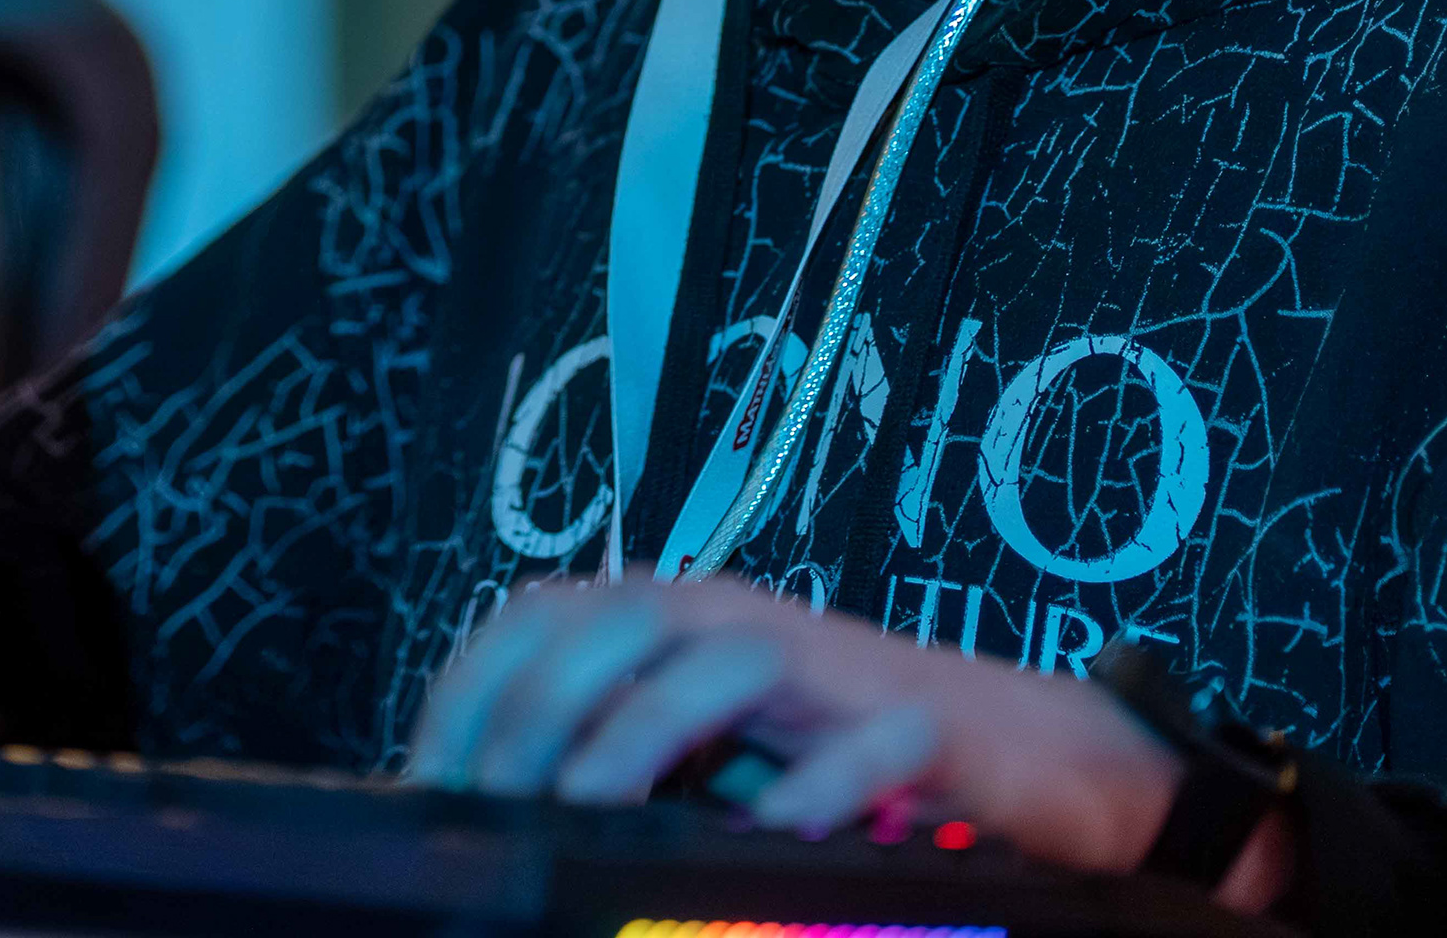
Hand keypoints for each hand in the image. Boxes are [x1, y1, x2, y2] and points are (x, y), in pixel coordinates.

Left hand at [405, 578, 1286, 913]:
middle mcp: (729, 617)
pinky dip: (814, 788)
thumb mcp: (695, 744)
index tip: (430, 790)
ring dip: (639, 738)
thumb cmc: (828, 750)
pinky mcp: (916, 720)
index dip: (467, 701)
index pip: (530, 623)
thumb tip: (476, 817)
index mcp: (663, 614)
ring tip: (590, 815)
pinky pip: (863, 742)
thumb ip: (601, 753)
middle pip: (603, 631)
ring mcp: (824, 664)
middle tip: (502, 814)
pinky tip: (772, 833)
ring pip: (716, 666)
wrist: (1016, 746)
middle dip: (533, 721)